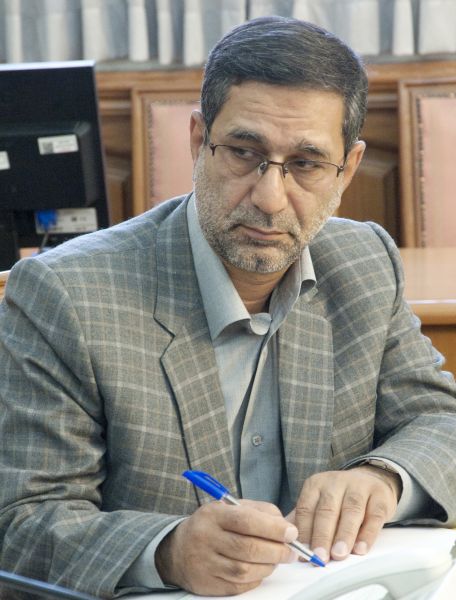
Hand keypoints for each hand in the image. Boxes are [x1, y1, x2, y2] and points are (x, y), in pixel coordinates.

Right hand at [156, 500, 297, 594]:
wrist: (177, 550)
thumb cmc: (212, 525)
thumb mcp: (230, 508)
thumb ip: (259, 511)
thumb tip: (285, 525)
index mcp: (213, 515)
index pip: (246, 521)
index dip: (272, 528)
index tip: (291, 532)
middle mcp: (206, 538)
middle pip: (248, 548)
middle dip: (276, 551)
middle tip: (291, 551)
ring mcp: (206, 563)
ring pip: (245, 570)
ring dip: (268, 566)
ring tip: (276, 559)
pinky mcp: (208, 584)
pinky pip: (240, 586)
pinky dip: (256, 578)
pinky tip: (260, 569)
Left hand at [290, 466, 401, 563]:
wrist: (372, 481)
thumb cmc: (340, 498)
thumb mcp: (319, 502)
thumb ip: (304, 520)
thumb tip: (287, 543)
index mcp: (316, 484)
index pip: (306, 508)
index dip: (304, 532)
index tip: (303, 553)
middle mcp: (336, 482)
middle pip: (327, 509)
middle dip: (322, 535)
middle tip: (320, 556)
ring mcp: (359, 486)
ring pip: (350, 511)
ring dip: (344, 535)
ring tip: (339, 554)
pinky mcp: (379, 495)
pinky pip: (374, 515)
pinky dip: (367, 534)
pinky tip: (361, 549)